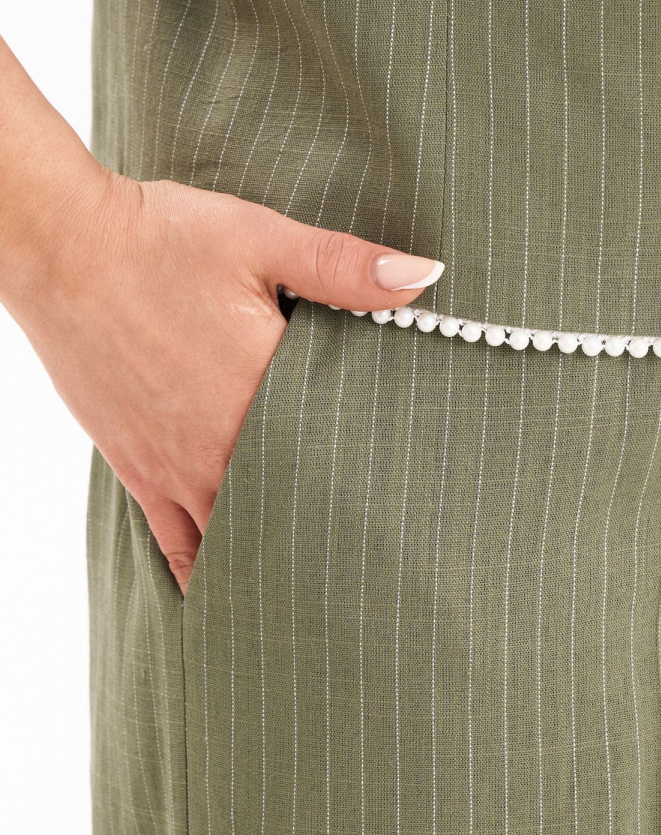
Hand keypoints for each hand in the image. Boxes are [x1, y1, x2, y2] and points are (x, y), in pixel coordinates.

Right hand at [14, 171, 444, 594]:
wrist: (63, 249)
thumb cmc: (162, 241)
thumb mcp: (262, 239)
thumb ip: (345, 269)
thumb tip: (424, 277)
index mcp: (265, 394)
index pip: (340, 463)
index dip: (377, 492)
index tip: (412, 517)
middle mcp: (221, 447)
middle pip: (293, 515)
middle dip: (333, 538)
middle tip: (375, 569)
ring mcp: (176, 467)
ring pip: (237, 540)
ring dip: (273, 561)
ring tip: (316, 593)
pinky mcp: (138, 470)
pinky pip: (174, 542)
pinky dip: (202, 570)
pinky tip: (224, 595)